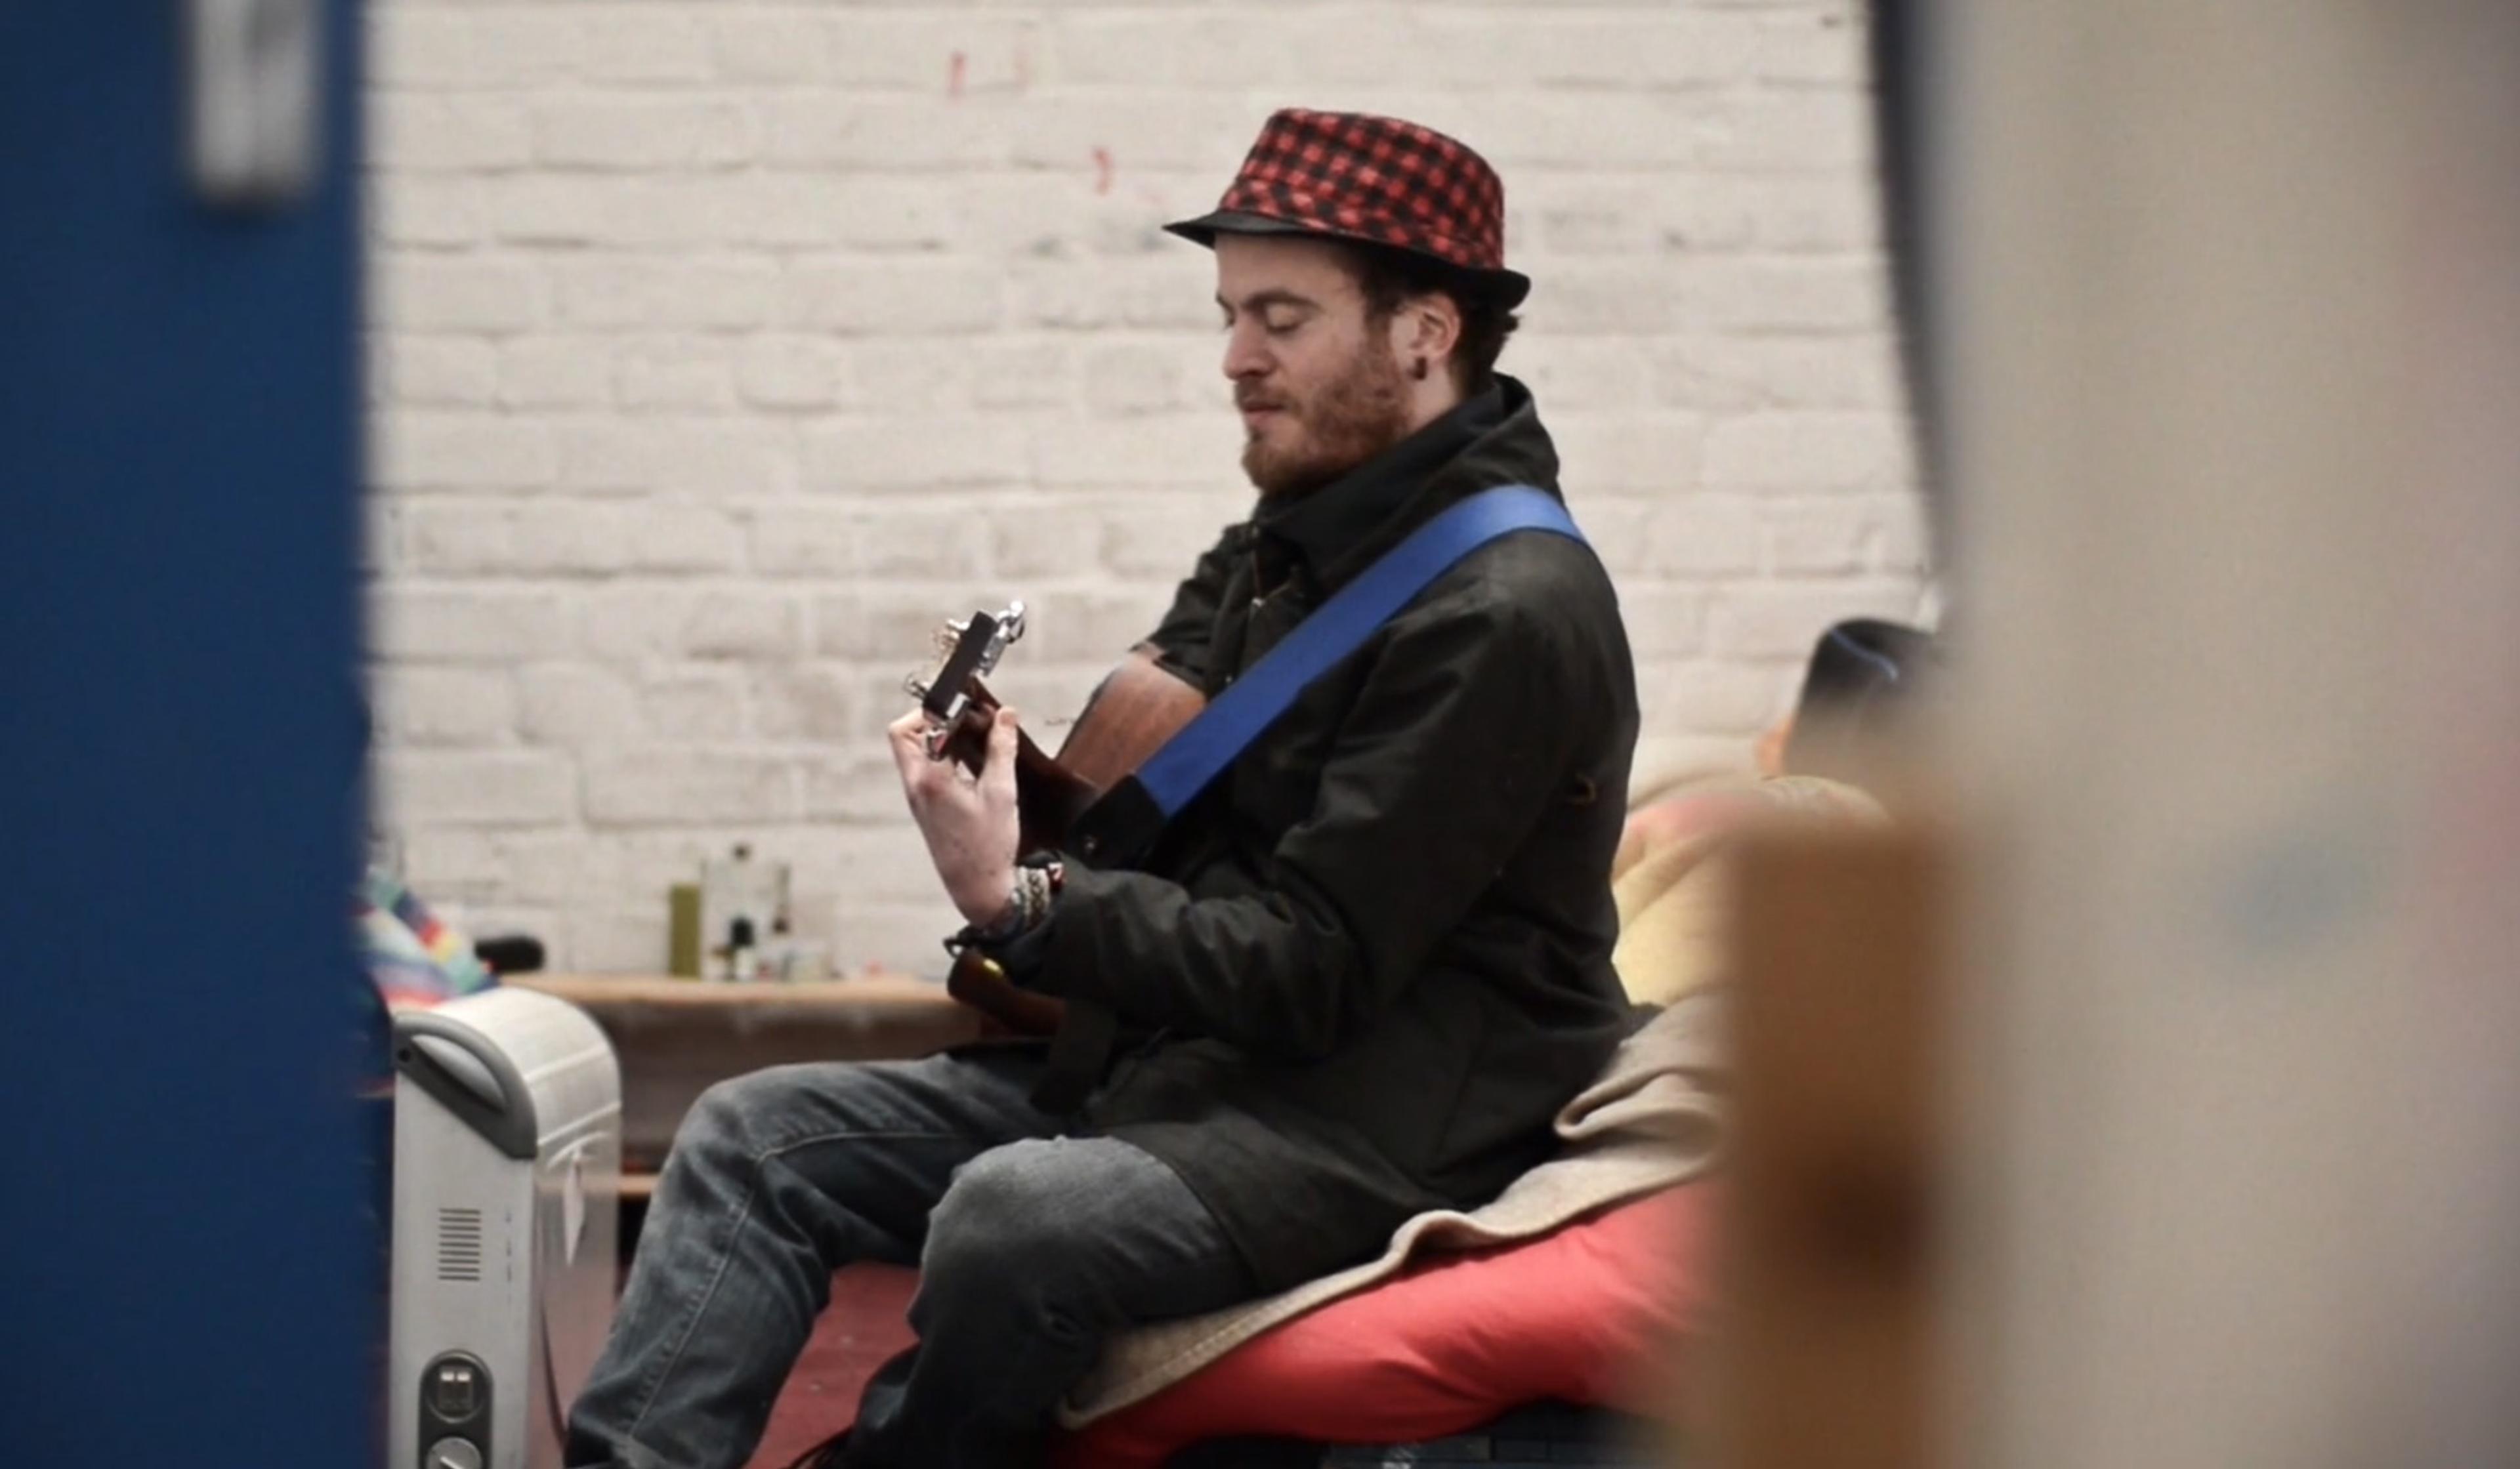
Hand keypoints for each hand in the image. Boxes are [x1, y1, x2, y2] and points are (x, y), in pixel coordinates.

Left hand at [887, 704, 1022, 927]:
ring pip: (915, 751)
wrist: (978, 888)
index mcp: (929, 779)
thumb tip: (1005, 714)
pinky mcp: (926, 806)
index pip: (916, 726)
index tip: (971, 707)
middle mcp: (915, 785)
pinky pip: (926, 768)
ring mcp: (918, 796)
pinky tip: (974, 762)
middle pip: (905, 735)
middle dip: (934, 719)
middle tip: (967, 719)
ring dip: (940, 737)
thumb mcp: (1001, 793)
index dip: (941, 709)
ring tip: (975, 737)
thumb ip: (1002, 749)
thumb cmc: (989, 845)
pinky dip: (944, 756)